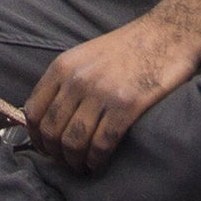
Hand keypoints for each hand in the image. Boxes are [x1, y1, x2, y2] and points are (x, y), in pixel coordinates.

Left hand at [24, 13, 200, 172]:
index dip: (37, 138)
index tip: (46, 150)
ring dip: (75, 161)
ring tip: (83, 167)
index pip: (33, 112)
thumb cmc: (126, 48)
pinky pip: (102, 142)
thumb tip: (48, 114)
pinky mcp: (127, 105)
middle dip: (55, 154)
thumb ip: (65, 81)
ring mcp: (101, 92)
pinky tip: (100, 163)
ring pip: (74, 141)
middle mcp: (77, 80)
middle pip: (52, 130)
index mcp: (62, 67)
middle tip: (66, 164)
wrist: (167, 34)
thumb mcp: (84, 56)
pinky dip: (97, 159)